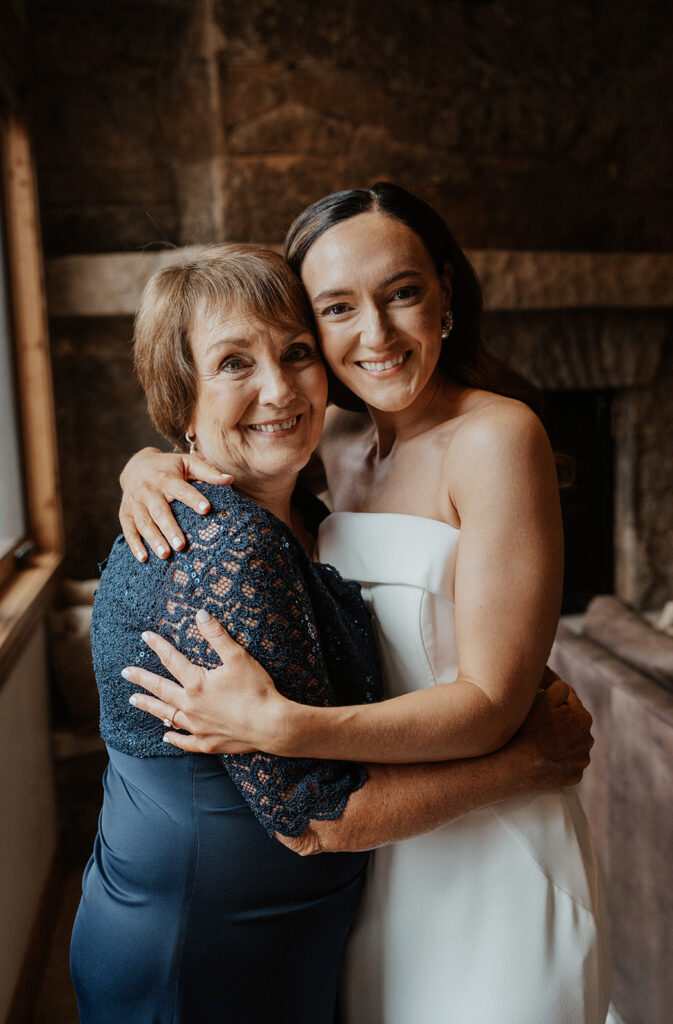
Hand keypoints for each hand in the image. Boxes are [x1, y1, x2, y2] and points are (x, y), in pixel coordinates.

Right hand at [119, 447, 233, 560]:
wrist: (135, 466)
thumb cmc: (169, 467)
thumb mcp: (188, 463)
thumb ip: (208, 472)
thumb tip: (230, 479)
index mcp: (166, 477)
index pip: (181, 489)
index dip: (193, 499)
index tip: (206, 509)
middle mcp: (148, 490)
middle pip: (159, 510)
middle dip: (170, 528)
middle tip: (181, 545)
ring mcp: (134, 502)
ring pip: (143, 522)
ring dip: (153, 539)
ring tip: (165, 555)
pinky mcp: (125, 513)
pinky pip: (128, 529)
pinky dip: (134, 544)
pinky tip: (144, 558)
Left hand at [124, 610, 290, 753]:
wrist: (271, 725)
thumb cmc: (256, 689)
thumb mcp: (238, 657)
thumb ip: (217, 635)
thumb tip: (200, 614)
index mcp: (197, 683)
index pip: (172, 660)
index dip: (158, 646)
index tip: (145, 636)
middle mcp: (191, 706)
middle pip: (161, 689)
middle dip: (142, 679)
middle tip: (125, 672)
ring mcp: (198, 727)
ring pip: (167, 715)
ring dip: (150, 706)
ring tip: (134, 700)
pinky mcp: (208, 743)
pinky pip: (185, 741)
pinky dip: (174, 738)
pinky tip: (165, 735)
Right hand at [511, 679, 592, 789]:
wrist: (518, 766)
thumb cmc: (529, 730)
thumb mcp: (544, 698)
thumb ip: (560, 687)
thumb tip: (565, 689)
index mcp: (584, 719)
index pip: (570, 701)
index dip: (554, 702)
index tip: (540, 707)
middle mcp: (588, 741)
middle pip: (571, 724)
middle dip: (559, 722)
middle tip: (537, 724)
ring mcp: (581, 762)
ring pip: (570, 744)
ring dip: (560, 741)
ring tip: (539, 742)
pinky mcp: (573, 777)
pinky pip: (567, 764)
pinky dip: (558, 760)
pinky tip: (543, 758)